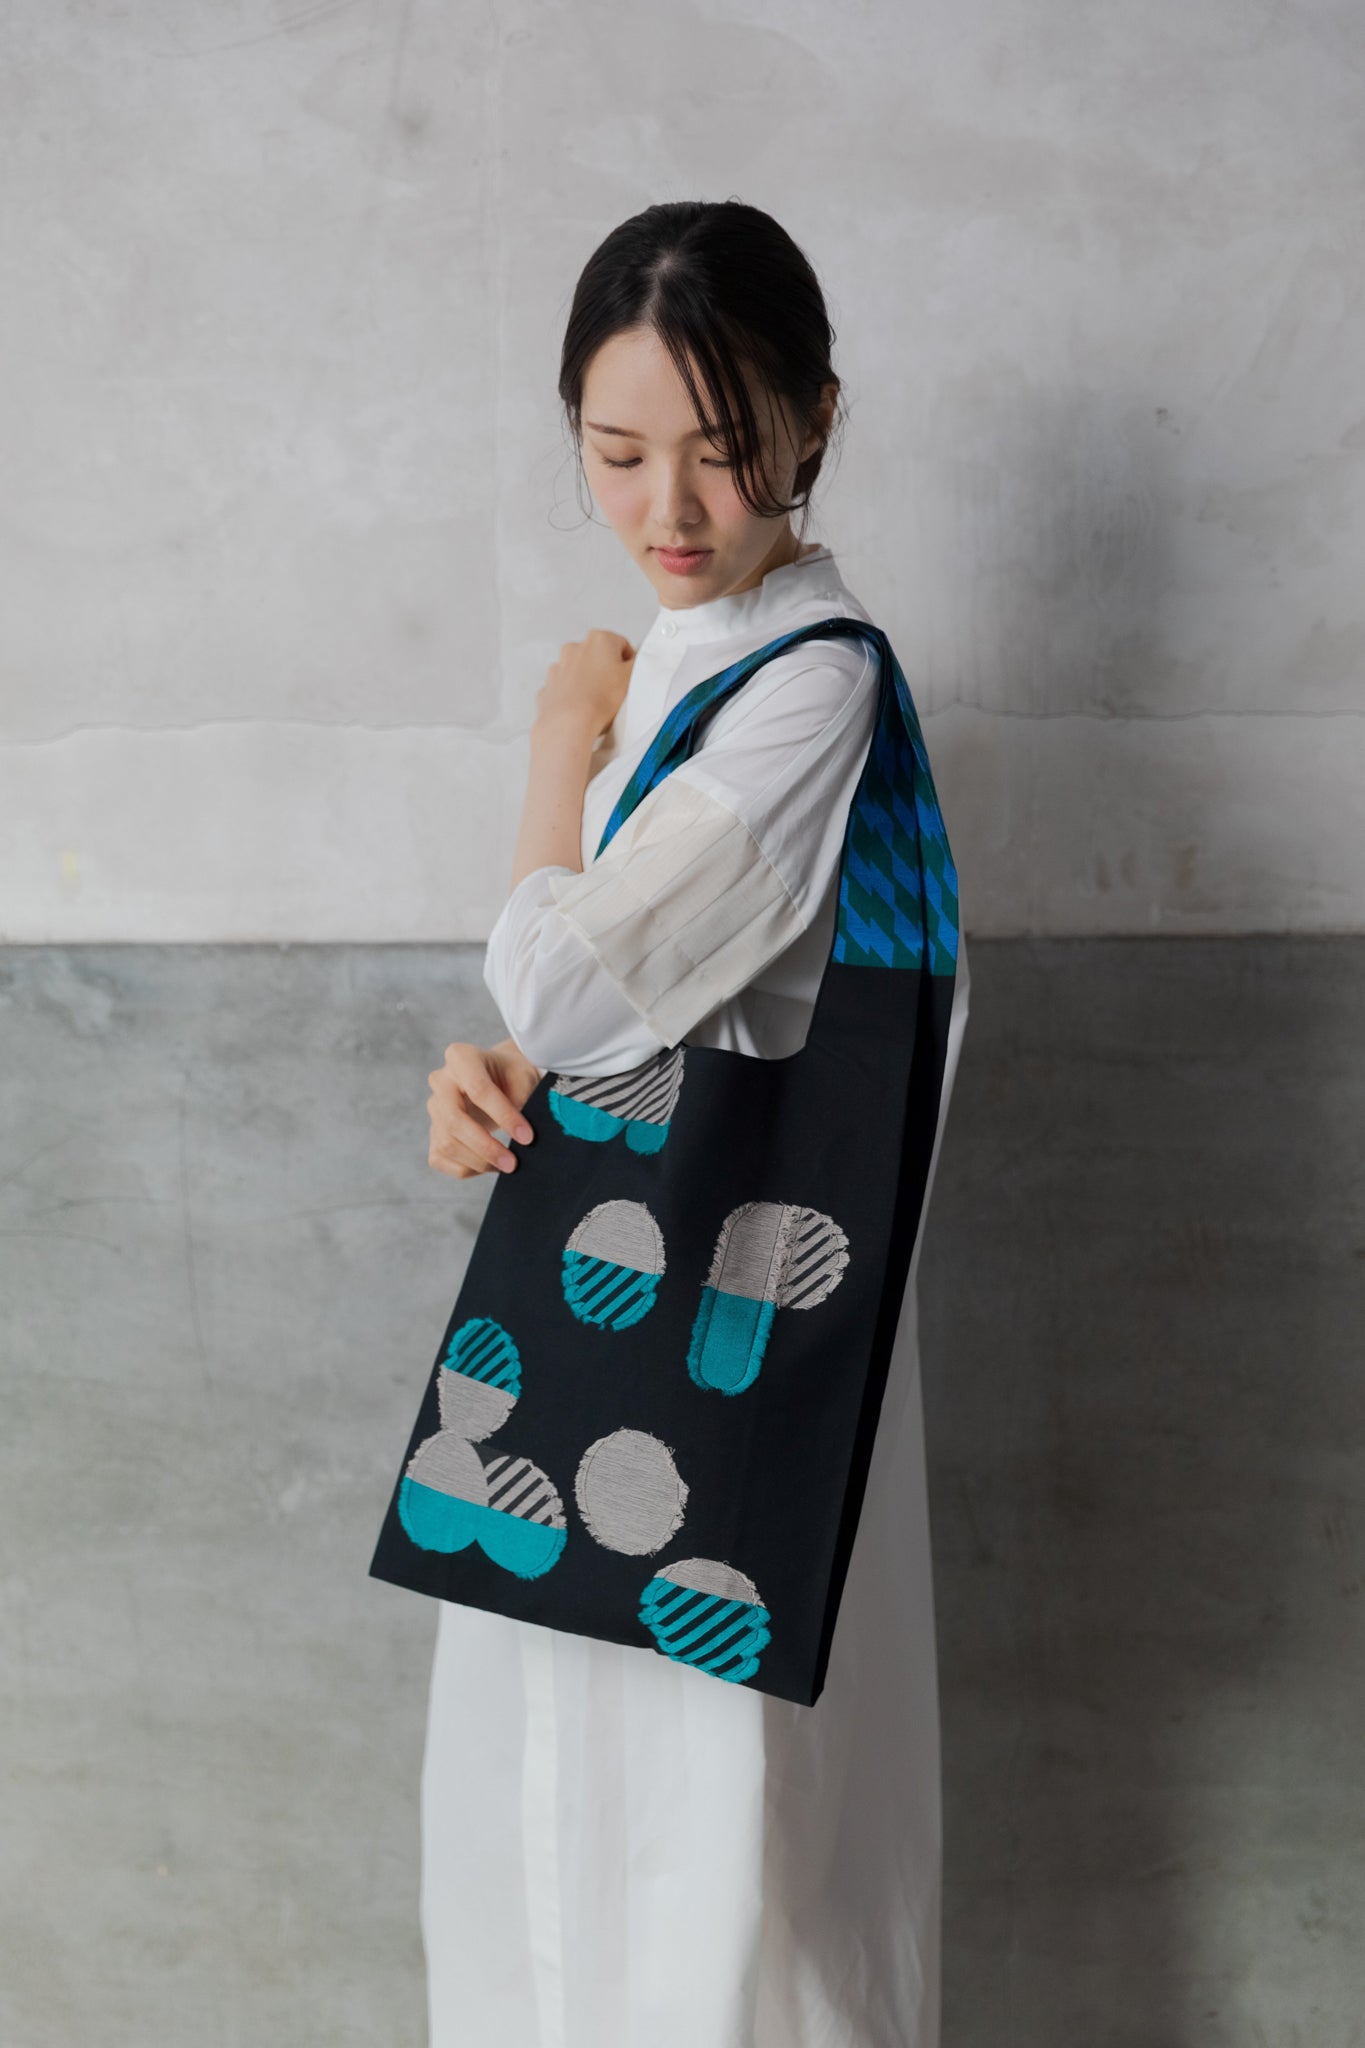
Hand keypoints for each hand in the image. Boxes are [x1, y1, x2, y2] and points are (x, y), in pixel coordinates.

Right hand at [427, 1035, 541, 1179]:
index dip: (503, 1116)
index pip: (478, 1089)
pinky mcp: (432, 1131)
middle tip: (513, 1163)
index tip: (527, 1137)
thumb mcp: (524, 1077)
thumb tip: (523, 1137)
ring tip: (507, 1165)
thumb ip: (524, 1100)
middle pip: (454, 1120)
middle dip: (485, 1146)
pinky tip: (490, 1165)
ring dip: (478, 1161)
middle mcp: (440, 1081)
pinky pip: (441, 1158)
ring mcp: (433, 1108)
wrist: (500, 1079)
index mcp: (461, 1057)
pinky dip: (467, 1168)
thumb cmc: (513, 1076)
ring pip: (446, 1143)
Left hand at [535, 628, 634, 739]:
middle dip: (608, 671)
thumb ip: (639, 662)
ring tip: (600, 702)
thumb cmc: (600, 700)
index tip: (631, 676)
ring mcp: (560, 666)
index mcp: (599, 639)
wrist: (569, 722)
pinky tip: (583, 708)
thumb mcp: (633, 677)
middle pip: (599, 656)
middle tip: (617, 690)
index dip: (629, 662)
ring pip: (581, 671)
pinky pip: (567, 687)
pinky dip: (574, 694)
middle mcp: (576, 648)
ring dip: (590, 681)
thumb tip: (638, 660)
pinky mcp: (550, 684)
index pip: (622, 645)